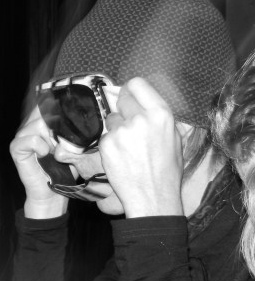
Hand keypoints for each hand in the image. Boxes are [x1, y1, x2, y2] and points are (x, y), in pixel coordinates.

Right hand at [9, 105, 68, 218]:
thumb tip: (83, 117)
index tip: (75, 114)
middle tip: (66, 142)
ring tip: (56, 150)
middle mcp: (31, 125)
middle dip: (60, 125)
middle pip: (45, 111)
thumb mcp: (76, 145)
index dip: (62, 106)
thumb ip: (77, 130)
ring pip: (38, 123)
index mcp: (44, 121)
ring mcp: (22, 135)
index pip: (50, 102)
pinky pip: (29, 139)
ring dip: (51, 137)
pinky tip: (45, 154)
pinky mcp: (16, 147)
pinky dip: (40, 146)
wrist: (51, 193)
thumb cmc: (65, 169)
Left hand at [98, 78, 183, 216]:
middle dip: (124, 110)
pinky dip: (110, 144)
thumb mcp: (174, 138)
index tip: (129, 95)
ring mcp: (121, 131)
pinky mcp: (106, 144)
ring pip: (112, 119)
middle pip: (122, 99)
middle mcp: (140, 119)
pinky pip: (105, 136)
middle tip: (129, 124)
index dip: (131, 89)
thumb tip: (145, 100)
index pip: (137, 84)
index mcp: (161, 114)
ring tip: (129, 148)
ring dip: (116, 129)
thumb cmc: (166, 170)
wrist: (152, 196)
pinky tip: (121, 157)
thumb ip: (158, 117)